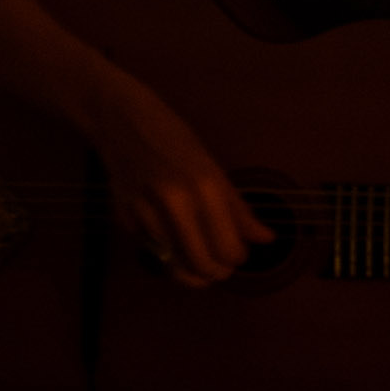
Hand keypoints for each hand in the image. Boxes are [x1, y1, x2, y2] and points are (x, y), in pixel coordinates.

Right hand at [93, 83, 273, 287]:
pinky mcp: (125, 219)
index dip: (237, 257)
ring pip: (176, 265)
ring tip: (196, 252)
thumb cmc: (174, 137)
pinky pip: (153, 250)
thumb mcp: (212, 167)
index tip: (236, 251)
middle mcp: (176, 203)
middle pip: (203, 266)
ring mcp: (147, 212)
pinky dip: (163, 249)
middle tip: (218, 263)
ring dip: (189, 265)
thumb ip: (238, 208)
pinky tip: (168, 232)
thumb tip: (266, 239)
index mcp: (206, 186)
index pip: (229, 249)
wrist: (122, 120)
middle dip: (215, 271)